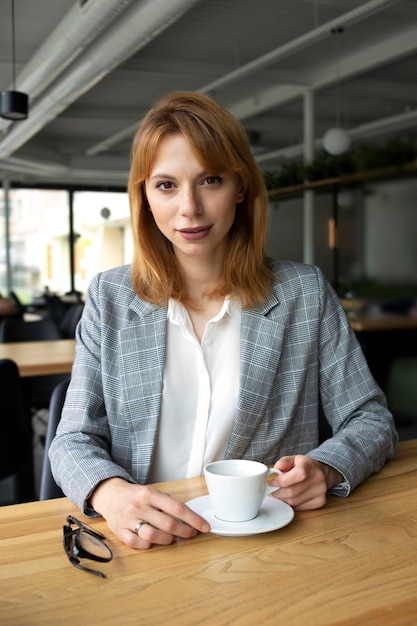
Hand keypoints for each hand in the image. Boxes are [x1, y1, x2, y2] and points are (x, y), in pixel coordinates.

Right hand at [90, 478, 209, 548]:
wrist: (109, 495)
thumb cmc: (136, 496)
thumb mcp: (152, 492)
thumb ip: (168, 503)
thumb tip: (190, 518)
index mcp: (149, 493)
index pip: (177, 508)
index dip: (194, 519)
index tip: (204, 526)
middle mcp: (138, 506)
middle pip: (168, 524)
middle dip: (185, 532)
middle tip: (191, 534)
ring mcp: (128, 520)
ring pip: (153, 536)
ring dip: (168, 540)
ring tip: (172, 537)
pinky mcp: (120, 532)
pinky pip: (138, 544)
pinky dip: (149, 545)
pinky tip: (153, 541)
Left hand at [270, 455, 342, 509]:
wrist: (320, 472)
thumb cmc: (304, 466)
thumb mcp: (292, 459)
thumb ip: (283, 462)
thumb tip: (276, 469)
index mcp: (309, 465)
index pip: (298, 475)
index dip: (282, 480)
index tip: (273, 482)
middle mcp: (317, 478)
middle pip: (292, 491)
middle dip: (278, 492)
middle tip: (273, 489)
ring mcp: (320, 491)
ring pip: (294, 502)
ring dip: (283, 499)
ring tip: (282, 492)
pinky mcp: (320, 501)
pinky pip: (299, 508)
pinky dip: (292, 504)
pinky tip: (291, 497)